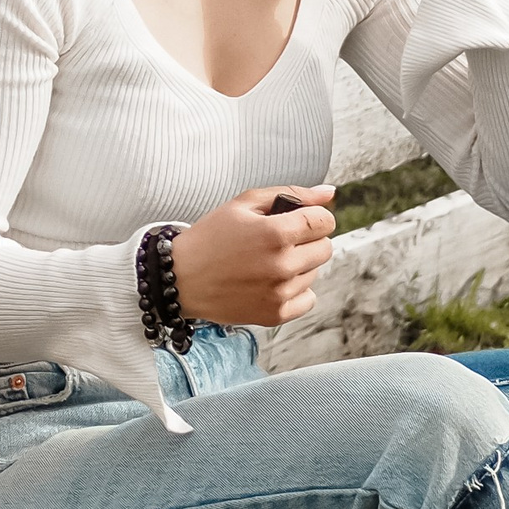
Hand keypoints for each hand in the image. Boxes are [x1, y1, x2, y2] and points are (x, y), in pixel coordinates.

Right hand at [171, 186, 336, 324]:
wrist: (179, 278)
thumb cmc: (208, 238)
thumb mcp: (243, 204)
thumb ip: (290, 194)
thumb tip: (328, 193)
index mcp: (275, 233)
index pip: (324, 221)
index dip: (313, 216)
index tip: (298, 220)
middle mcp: (282, 265)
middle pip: (325, 248)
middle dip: (307, 240)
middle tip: (279, 240)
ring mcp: (280, 293)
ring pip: (315, 273)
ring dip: (299, 265)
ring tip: (267, 262)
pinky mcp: (275, 314)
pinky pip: (308, 299)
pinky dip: (295, 291)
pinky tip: (271, 282)